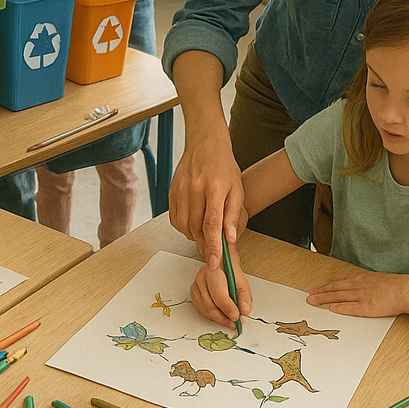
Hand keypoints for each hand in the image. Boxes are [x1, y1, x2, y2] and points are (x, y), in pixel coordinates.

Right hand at [168, 131, 244, 266]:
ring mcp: (180, 189)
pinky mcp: (171, 191)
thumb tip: (229, 239)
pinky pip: (175, 218)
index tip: (215, 262)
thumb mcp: (237, 190)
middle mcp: (194, 188)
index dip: (213, 246)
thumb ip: (233, 215)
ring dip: (194, 236)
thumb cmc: (224, 167)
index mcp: (214, 188)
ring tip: (205, 235)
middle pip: (196, 228)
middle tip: (213, 252)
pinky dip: (184, 227)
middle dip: (205, 244)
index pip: (212, 224)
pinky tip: (194, 223)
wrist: (205, 144)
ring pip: (184, 225)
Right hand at [190, 243, 250, 329]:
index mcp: (213, 270)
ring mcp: (196, 284)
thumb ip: (245, 298)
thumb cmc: (231, 273)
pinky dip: (211, 315)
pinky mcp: (194, 292)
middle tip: (234, 321)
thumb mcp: (242, 283)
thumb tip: (244, 311)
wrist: (221, 264)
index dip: (227, 307)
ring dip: (218, 318)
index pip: (218, 293)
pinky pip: (201, 309)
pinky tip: (220, 315)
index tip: (236, 316)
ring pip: (205, 308)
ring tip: (229, 320)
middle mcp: (202, 276)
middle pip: (210, 303)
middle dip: (223, 316)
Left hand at [306, 272, 408, 317]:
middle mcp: (358, 286)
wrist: (406, 289)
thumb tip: (357, 283)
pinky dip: (340, 308)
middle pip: (335, 289)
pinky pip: (351, 307)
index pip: (338, 282)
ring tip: (313, 302)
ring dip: (324, 299)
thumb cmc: (395, 285)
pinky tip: (331, 309)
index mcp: (361, 279)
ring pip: (339, 297)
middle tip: (309, 297)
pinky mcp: (368, 307)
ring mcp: (362, 296)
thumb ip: (365, 281)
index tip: (316, 289)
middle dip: (320, 292)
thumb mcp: (376, 278)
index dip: (326, 286)